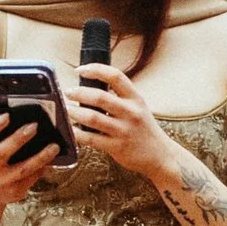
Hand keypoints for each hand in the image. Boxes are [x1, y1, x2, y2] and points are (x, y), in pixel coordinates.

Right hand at [0, 108, 63, 221]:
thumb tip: (23, 121)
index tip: (7, 115)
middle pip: (1, 153)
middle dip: (18, 139)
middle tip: (34, 126)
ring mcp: (0, 183)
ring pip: (23, 169)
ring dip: (40, 157)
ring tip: (54, 146)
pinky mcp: (14, 192)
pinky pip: (32, 177)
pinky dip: (43, 166)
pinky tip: (51, 157)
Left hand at [72, 55, 169, 179]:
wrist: (160, 156)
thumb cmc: (144, 129)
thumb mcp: (138, 107)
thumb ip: (119, 98)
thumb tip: (89, 88)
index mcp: (135, 98)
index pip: (115, 77)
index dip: (96, 70)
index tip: (80, 70)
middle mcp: (130, 112)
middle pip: (100, 97)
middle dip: (79, 93)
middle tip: (67, 92)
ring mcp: (123, 130)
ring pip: (92, 117)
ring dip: (74, 112)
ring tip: (66, 110)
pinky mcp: (116, 147)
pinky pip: (91, 138)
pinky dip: (77, 133)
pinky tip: (70, 130)